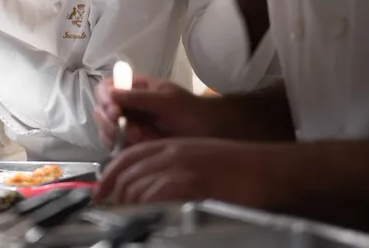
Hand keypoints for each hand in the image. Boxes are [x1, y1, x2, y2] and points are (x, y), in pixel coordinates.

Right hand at [94, 76, 221, 147]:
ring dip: (117, 136)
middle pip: (101, 111)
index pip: (106, 89)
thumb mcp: (166, 101)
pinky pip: (116, 146)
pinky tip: (139, 146)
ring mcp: (128, 126)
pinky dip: (122, 148)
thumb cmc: (190, 111)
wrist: (210, 134)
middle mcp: (126, 106)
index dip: (104, 99)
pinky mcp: (132, 145)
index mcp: (133, 88)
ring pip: (105, 130)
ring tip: (140, 138)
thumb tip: (110, 94)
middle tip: (133, 130)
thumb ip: (138, 98)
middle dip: (111, 122)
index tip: (115, 111)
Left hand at [96, 138, 284, 207]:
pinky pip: (153, 196)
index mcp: (171, 146)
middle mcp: (169, 152)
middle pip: (126, 174)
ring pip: (135, 187)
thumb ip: (172, 171)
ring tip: (126, 222)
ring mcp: (177, 166)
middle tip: (110, 216)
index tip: (99, 195)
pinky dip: (143, 210)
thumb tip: (151, 193)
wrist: (269, 170)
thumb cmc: (240, 170)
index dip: (108, 177)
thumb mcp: (197, 161)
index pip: (126, 157)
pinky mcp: (187, 182)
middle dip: (114, 198)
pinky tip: (145, 219)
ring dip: (126, 208)